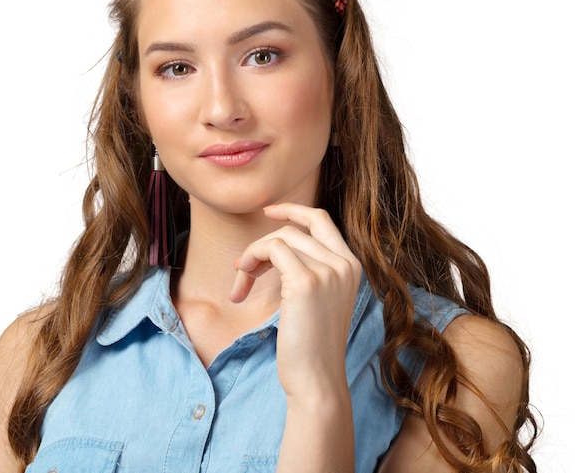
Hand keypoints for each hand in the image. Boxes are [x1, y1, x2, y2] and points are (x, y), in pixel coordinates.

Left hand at [231, 203, 361, 398]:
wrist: (316, 379)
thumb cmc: (310, 344)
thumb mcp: (318, 299)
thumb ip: (308, 268)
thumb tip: (271, 247)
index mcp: (350, 265)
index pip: (321, 219)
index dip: (293, 210)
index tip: (268, 212)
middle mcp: (344, 263)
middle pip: (293, 229)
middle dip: (262, 245)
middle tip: (242, 270)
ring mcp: (328, 271)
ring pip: (279, 238)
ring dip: (252, 256)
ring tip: (240, 284)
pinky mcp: (306, 282)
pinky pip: (271, 250)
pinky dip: (251, 260)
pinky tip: (242, 286)